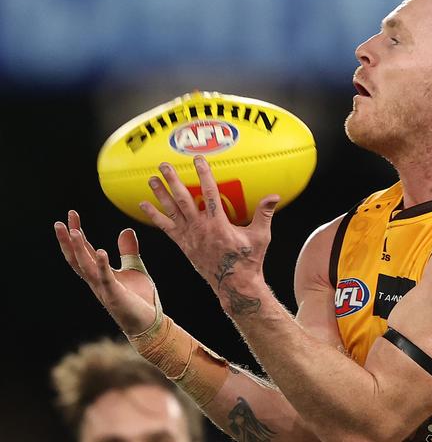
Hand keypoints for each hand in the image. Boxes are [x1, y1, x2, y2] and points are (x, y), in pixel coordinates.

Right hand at [53, 211, 157, 334]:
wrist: (149, 323)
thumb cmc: (140, 298)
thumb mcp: (134, 269)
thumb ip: (128, 251)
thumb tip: (126, 229)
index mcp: (99, 273)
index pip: (84, 249)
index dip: (76, 233)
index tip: (72, 214)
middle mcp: (96, 281)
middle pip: (76, 258)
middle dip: (68, 240)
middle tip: (61, 221)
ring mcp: (103, 289)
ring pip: (85, 267)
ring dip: (78, 249)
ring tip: (73, 231)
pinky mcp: (115, 295)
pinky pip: (106, 279)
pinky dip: (103, 265)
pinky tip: (101, 251)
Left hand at [138, 155, 279, 311]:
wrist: (234, 284)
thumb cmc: (248, 260)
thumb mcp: (260, 236)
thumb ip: (265, 213)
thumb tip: (274, 195)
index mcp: (218, 224)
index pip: (208, 193)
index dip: (203, 175)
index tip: (198, 160)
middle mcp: (200, 229)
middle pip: (183, 199)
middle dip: (173, 181)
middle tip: (164, 165)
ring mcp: (190, 237)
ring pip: (171, 212)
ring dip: (160, 194)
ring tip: (151, 179)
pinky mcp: (183, 245)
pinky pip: (166, 228)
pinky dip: (155, 216)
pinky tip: (144, 206)